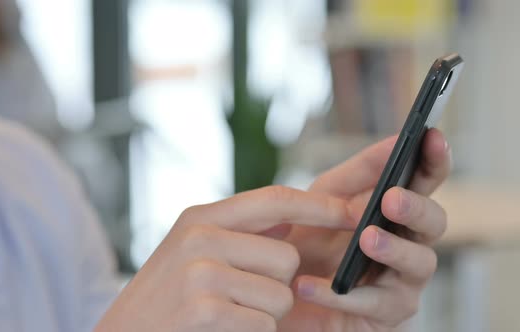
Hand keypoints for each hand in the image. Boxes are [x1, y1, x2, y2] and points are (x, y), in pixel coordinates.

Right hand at [95, 186, 354, 331]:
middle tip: (243, 298)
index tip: (353, 211)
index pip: (275, 199)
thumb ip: (239, 235)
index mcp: (201, 217)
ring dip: (266, 313)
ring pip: (281, 292)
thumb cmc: (167, 300)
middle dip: (278, 284)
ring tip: (228, 315)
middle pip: (287, 255)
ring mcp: (200, 272)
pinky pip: (265, 323)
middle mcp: (200, 237)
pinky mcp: (204, 309)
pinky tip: (220, 331)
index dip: (319, 206)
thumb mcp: (194, 253)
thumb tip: (292, 225)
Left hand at [279, 129, 451, 331]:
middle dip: (417, 208)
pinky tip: (309, 285)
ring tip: (366, 239)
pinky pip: (374, 304)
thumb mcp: (326, 198)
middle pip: (435, 222)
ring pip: (421, 263)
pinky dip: (341, 293)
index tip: (433, 136)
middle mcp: (409, 243)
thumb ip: (361, 172)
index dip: (435, 160)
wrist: (279, 289)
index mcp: (396, 211)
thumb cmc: (309, 240)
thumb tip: (397, 139)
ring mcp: (402, 281)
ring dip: (394, 249)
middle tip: (391, 200)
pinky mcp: (385, 315)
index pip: (427, 182)